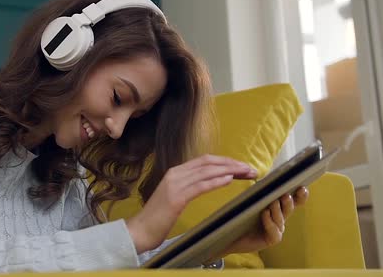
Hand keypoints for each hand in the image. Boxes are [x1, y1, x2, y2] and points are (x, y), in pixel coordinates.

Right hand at [126, 155, 257, 252]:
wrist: (140, 230)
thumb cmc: (158, 218)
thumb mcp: (174, 197)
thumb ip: (188, 187)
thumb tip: (209, 182)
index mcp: (175, 172)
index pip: (204, 161)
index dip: (225, 161)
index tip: (242, 166)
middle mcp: (175, 173)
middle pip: (208, 162)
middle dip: (231, 164)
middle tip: (250, 169)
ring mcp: (174, 184)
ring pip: (207, 171)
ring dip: (229, 171)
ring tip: (246, 173)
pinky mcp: (176, 197)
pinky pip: (200, 186)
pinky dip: (216, 181)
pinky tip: (229, 181)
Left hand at [215, 186, 309, 258]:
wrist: (229, 235)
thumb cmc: (240, 216)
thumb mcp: (250, 201)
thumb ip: (259, 192)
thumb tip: (262, 178)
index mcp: (278, 207)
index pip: (293, 200)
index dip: (300, 195)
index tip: (302, 187)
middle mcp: (280, 218)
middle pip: (289, 208)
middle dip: (290, 201)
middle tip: (286, 195)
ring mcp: (277, 229)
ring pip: (281, 219)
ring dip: (277, 210)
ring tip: (273, 203)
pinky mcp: (271, 239)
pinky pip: (274, 231)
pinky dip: (270, 221)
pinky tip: (265, 214)